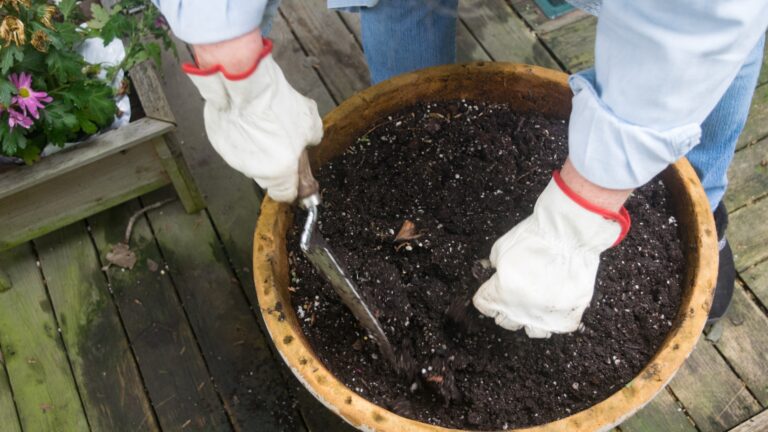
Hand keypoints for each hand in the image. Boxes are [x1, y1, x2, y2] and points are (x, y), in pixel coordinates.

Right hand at [184, 35, 322, 201]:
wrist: (245, 85)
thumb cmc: (277, 104)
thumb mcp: (310, 121)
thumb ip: (312, 138)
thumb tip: (310, 140)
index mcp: (280, 171)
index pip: (285, 194)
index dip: (292, 185)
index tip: (294, 175)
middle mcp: (255, 170)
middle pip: (268, 176)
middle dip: (275, 162)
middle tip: (281, 140)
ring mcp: (233, 158)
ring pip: (249, 159)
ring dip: (256, 147)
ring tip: (262, 122)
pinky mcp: (218, 143)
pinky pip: (233, 144)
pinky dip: (240, 135)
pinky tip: (245, 117)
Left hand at [472, 168, 630, 337]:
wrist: (569, 234)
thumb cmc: (535, 237)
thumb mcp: (501, 247)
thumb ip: (493, 266)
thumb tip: (491, 273)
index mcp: (500, 293)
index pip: (483, 306)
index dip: (486, 296)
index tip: (490, 292)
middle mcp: (521, 310)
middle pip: (504, 321)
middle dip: (505, 308)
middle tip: (512, 295)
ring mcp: (545, 316)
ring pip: (531, 331)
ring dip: (529, 319)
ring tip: (533, 306)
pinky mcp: (568, 316)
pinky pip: (557, 327)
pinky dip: (555, 318)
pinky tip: (554, 305)